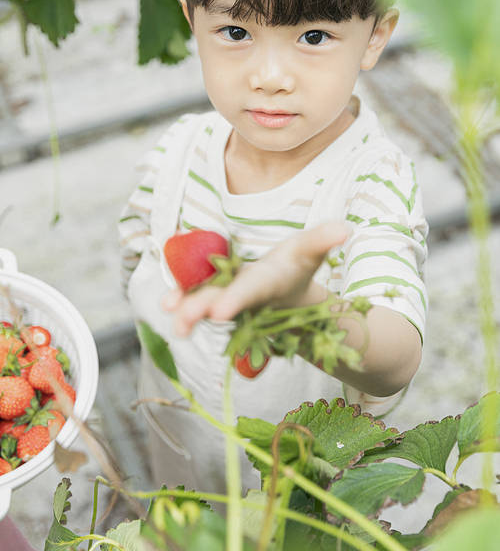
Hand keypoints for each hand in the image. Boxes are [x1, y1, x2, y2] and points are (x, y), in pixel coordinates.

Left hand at [162, 221, 350, 336]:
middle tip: (183, 322)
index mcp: (268, 283)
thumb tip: (346, 229)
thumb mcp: (310, 249)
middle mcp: (246, 295)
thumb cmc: (298, 265)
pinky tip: (167, 302)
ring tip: (169, 311)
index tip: (220, 312)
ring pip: (205, 303)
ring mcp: (229, 296)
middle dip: (202, 310)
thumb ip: (323, 239)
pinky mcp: (216, 292)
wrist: (288, 292)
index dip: (236, 300)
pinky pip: (197, 295)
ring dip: (187, 309)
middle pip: (222, 302)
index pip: (251, 291)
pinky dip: (182, 298)